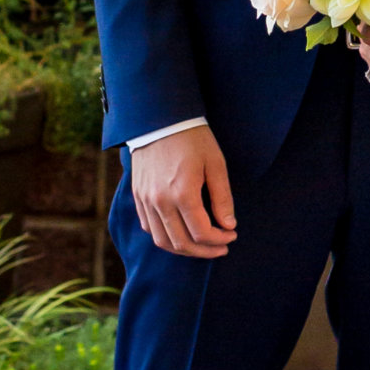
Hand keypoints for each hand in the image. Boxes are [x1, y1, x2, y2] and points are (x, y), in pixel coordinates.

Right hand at [128, 122, 236, 257]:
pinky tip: (181, 232)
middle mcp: (160, 201)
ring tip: (201, 246)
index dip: (219, 240)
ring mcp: (146, 200)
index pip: (201, 233)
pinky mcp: (138, 196)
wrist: (159, 119)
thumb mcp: (216, 164)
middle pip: (182, 243)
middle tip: (221, 247)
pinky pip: (149, 228)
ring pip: (162, 241)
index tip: (231, 235)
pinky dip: (165, 237)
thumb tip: (228, 225)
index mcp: (183, 193)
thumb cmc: (192, 138)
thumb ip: (222, 198)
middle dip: (205, 251)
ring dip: (184, 249)